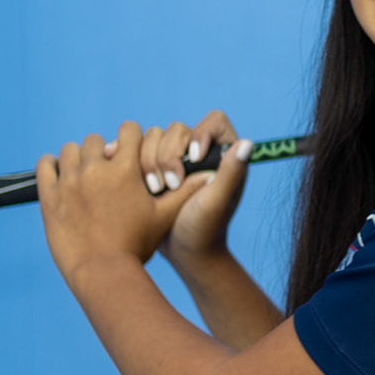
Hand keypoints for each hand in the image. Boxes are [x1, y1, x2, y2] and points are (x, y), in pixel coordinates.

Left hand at [35, 122, 180, 285]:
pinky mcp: (49, 195)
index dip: (131, 140)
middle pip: (96, 140)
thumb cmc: (138, 246)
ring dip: (78, 159)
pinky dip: (52, 166)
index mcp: (126, 169)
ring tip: (84, 177)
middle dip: (102, 152)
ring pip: (70, 150)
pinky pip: (45, 165)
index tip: (129, 155)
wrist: (103, 272)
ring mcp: (70, 180)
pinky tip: (61, 177)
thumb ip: (186, 191)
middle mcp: (96, 169)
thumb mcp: (165, 217)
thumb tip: (209, 174)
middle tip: (106, 172)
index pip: (129, 130)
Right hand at [134, 110, 253, 270]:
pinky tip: (128, 176)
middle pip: (177, 129)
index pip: (214, 121)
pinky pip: (135, 150)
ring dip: (148, 162)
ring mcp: (175, 159)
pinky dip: (129, 159)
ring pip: (153, 138)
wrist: (180, 253)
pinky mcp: (153, 168)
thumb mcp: (216, 202)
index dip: (200, 133)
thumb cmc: (204, 231)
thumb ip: (230, 173)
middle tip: (171, 186)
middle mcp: (200, 152)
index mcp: (223, 155)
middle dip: (168, 156)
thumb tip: (247, 144)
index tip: (193, 158)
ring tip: (154, 191)